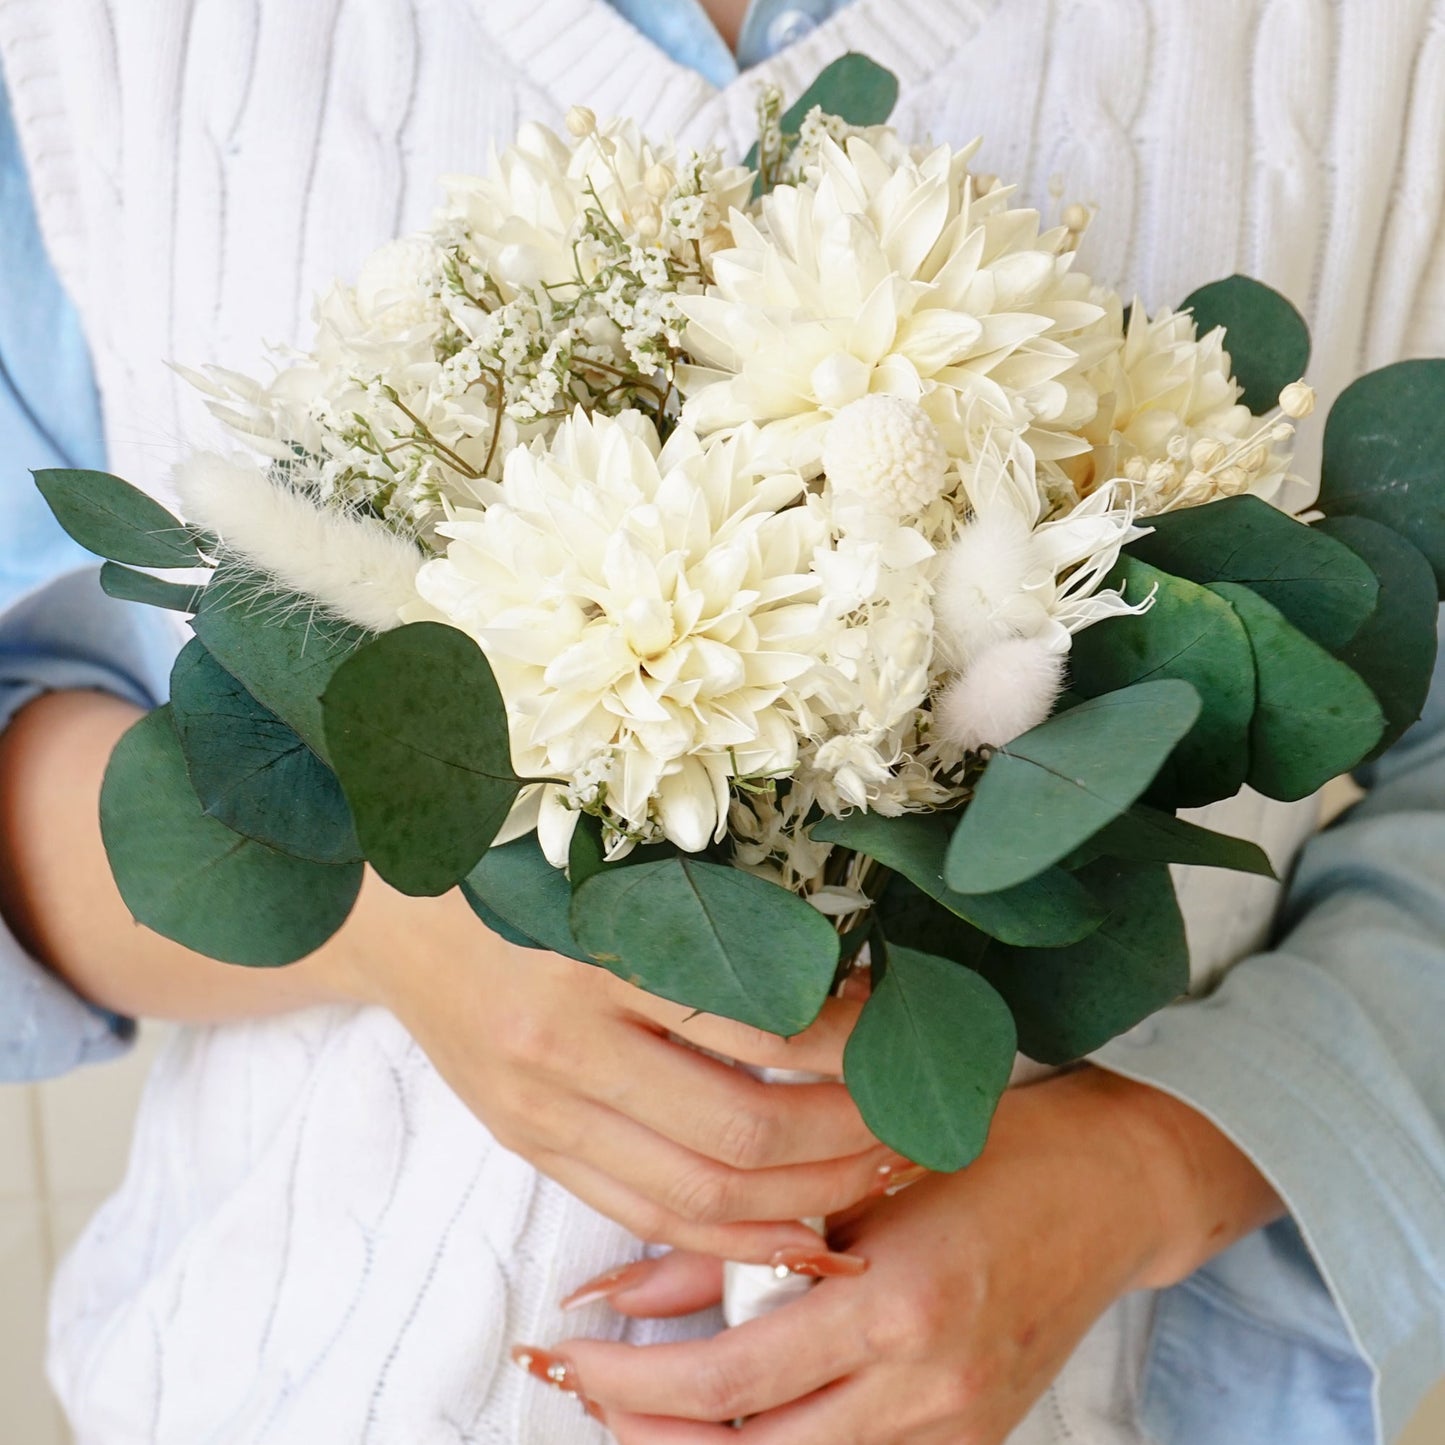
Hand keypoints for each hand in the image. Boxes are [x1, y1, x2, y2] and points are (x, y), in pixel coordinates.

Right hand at [0, 689, 898, 1263]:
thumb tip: (835, 952)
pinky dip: (731, 1238)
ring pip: (700, 1196)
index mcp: (591, 953)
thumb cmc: (511, 859)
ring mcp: (541, 1112)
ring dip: (807, 1197)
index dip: (849, 1040)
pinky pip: (644, 1218)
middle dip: (849, 1135)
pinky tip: (797, 1227)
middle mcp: (563, 1049)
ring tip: (879, 1171)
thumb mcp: (605, 855)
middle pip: (741, 1133)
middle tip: (914, 1113)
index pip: (755, 1025)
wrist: (386, 911)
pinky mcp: (530, 1146)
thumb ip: (705, 907)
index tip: (901, 1020)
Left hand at [516, 1068, 1283, 1442]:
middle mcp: (927, 1385)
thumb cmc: (991, 1152)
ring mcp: (955, 1428)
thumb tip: (620, 1288)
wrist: (1115, 1189)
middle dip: (651, 1433)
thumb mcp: (859, 1173)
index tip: (574, 1358)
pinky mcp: (973, 1442)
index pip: (731, 1381)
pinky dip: (782, 1444)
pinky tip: (738, 1412)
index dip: (634, 1383)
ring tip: (643, 1407)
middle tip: (587, 1391)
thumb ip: (741, 1240)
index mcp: (897, 1303)